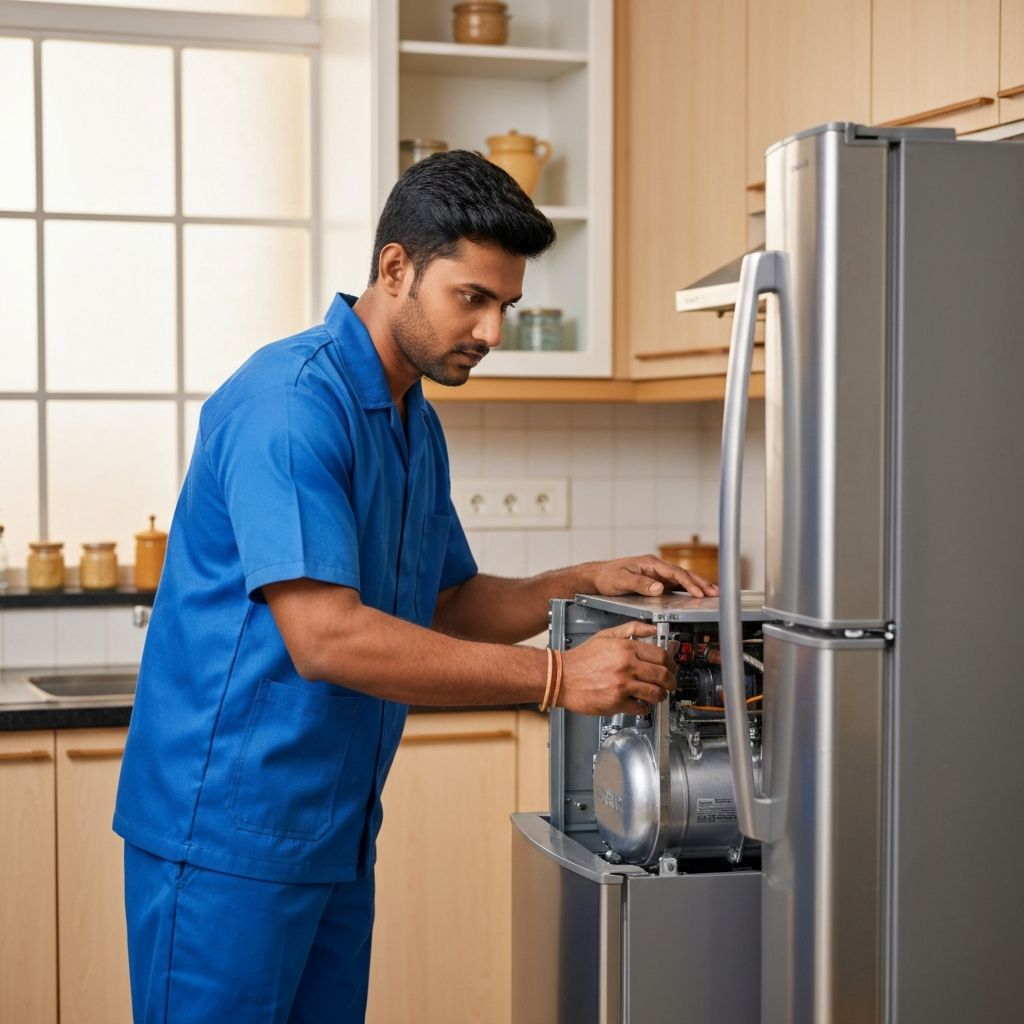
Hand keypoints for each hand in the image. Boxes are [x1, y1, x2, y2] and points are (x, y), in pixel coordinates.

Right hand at [559, 621, 675, 715]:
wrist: (560, 677)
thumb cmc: (581, 659)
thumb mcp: (605, 635)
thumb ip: (631, 629)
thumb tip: (652, 629)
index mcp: (626, 648)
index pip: (661, 655)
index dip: (671, 663)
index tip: (672, 668)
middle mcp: (626, 666)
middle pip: (663, 675)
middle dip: (671, 682)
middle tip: (671, 684)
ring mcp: (622, 685)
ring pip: (655, 693)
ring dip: (661, 696)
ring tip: (658, 695)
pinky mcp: (616, 702)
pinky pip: (640, 708)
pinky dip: (644, 708)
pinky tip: (641, 704)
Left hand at [591, 554, 717, 598]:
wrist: (598, 577)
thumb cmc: (607, 577)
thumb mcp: (622, 582)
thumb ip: (640, 584)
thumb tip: (659, 588)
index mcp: (650, 563)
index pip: (675, 572)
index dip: (688, 583)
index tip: (699, 592)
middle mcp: (656, 567)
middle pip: (683, 573)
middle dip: (700, 582)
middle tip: (715, 592)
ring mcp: (657, 574)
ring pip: (681, 579)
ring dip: (697, 585)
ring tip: (712, 593)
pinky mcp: (655, 581)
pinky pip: (675, 584)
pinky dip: (687, 588)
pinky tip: (695, 594)